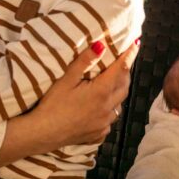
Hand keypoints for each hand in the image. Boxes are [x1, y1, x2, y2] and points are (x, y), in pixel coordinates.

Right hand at [0, 39, 138, 169]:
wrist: (42, 134)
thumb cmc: (52, 104)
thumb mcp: (66, 80)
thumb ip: (84, 61)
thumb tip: (100, 45)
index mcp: (101, 91)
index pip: (121, 68)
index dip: (129, 55)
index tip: (136, 44)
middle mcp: (107, 108)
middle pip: (124, 86)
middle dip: (125, 72)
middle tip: (123, 62)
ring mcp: (104, 123)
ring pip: (119, 104)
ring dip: (119, 91)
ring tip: (114, 83)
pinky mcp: (99, 133)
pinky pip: (111, 120)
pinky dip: (111, 110)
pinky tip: (103, 107)